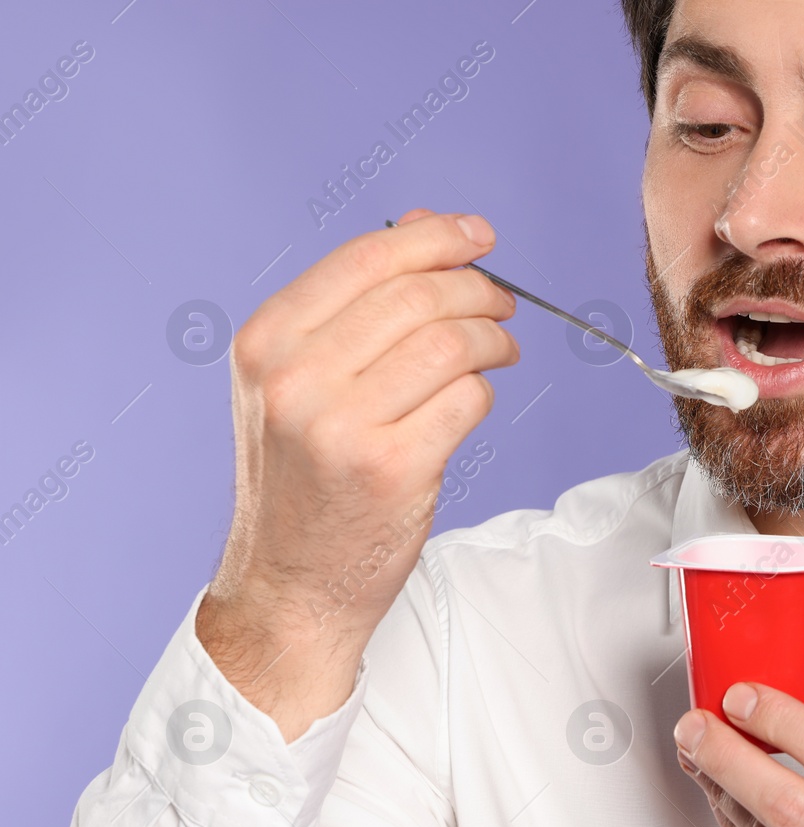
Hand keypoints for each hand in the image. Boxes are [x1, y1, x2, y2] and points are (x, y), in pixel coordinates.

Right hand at [196, 208, 518, 740]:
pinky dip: (484, 393)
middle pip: (418, 296)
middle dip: (477, 289)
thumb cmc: (303, 481)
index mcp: (265, 343)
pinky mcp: (392, 468)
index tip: (479, 236)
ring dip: (493, 339)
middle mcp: (295, 378)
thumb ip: (351, 308)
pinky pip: (468, 399)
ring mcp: (342, 425)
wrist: (290, 584)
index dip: (436, 238)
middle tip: (501, 304)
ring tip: (499, 351)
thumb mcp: (295, 383)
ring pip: (451, 343)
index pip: (366, 259)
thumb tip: (425, 228)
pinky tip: (476, 400)